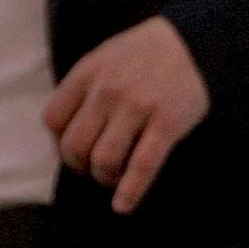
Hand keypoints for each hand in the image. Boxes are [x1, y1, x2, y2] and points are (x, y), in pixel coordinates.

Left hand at [45, 14, 209, 211]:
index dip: (58, 143)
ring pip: (104, 160)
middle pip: (75, 146)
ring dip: (104, 177)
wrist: (195, 41)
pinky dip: (130, 192)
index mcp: (87, 73)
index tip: (72, 150)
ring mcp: (138, 106)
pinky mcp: (167, 122)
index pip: (53, 120)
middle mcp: (108, 90)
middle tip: (92, 168)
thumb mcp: (104, 58)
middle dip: (79, 166)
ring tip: (113, 177)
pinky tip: (123, 205)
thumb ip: (83, 88)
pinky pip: (142, 166)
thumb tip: (63, 133)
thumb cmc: (144, 55)